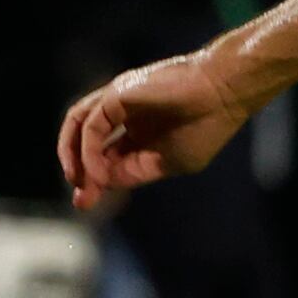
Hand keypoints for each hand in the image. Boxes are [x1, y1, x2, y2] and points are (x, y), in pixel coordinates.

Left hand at [57, 53, 250, 209]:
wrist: (224, 94)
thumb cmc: (206, 127)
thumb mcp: (169, 161)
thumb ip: (134, 171)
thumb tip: (101, 182)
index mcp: (140, 130)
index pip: (105, 155)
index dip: (95, 179)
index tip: (86, 203)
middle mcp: (123, 115)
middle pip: (87, 143)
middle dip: (80, 172)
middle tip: (81, 199)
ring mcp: (118, 103)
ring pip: (79, 127)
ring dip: (73, 157)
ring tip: (79, 182)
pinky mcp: (117, 95)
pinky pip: (91, 125)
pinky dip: (89, 150)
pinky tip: (98, 170)